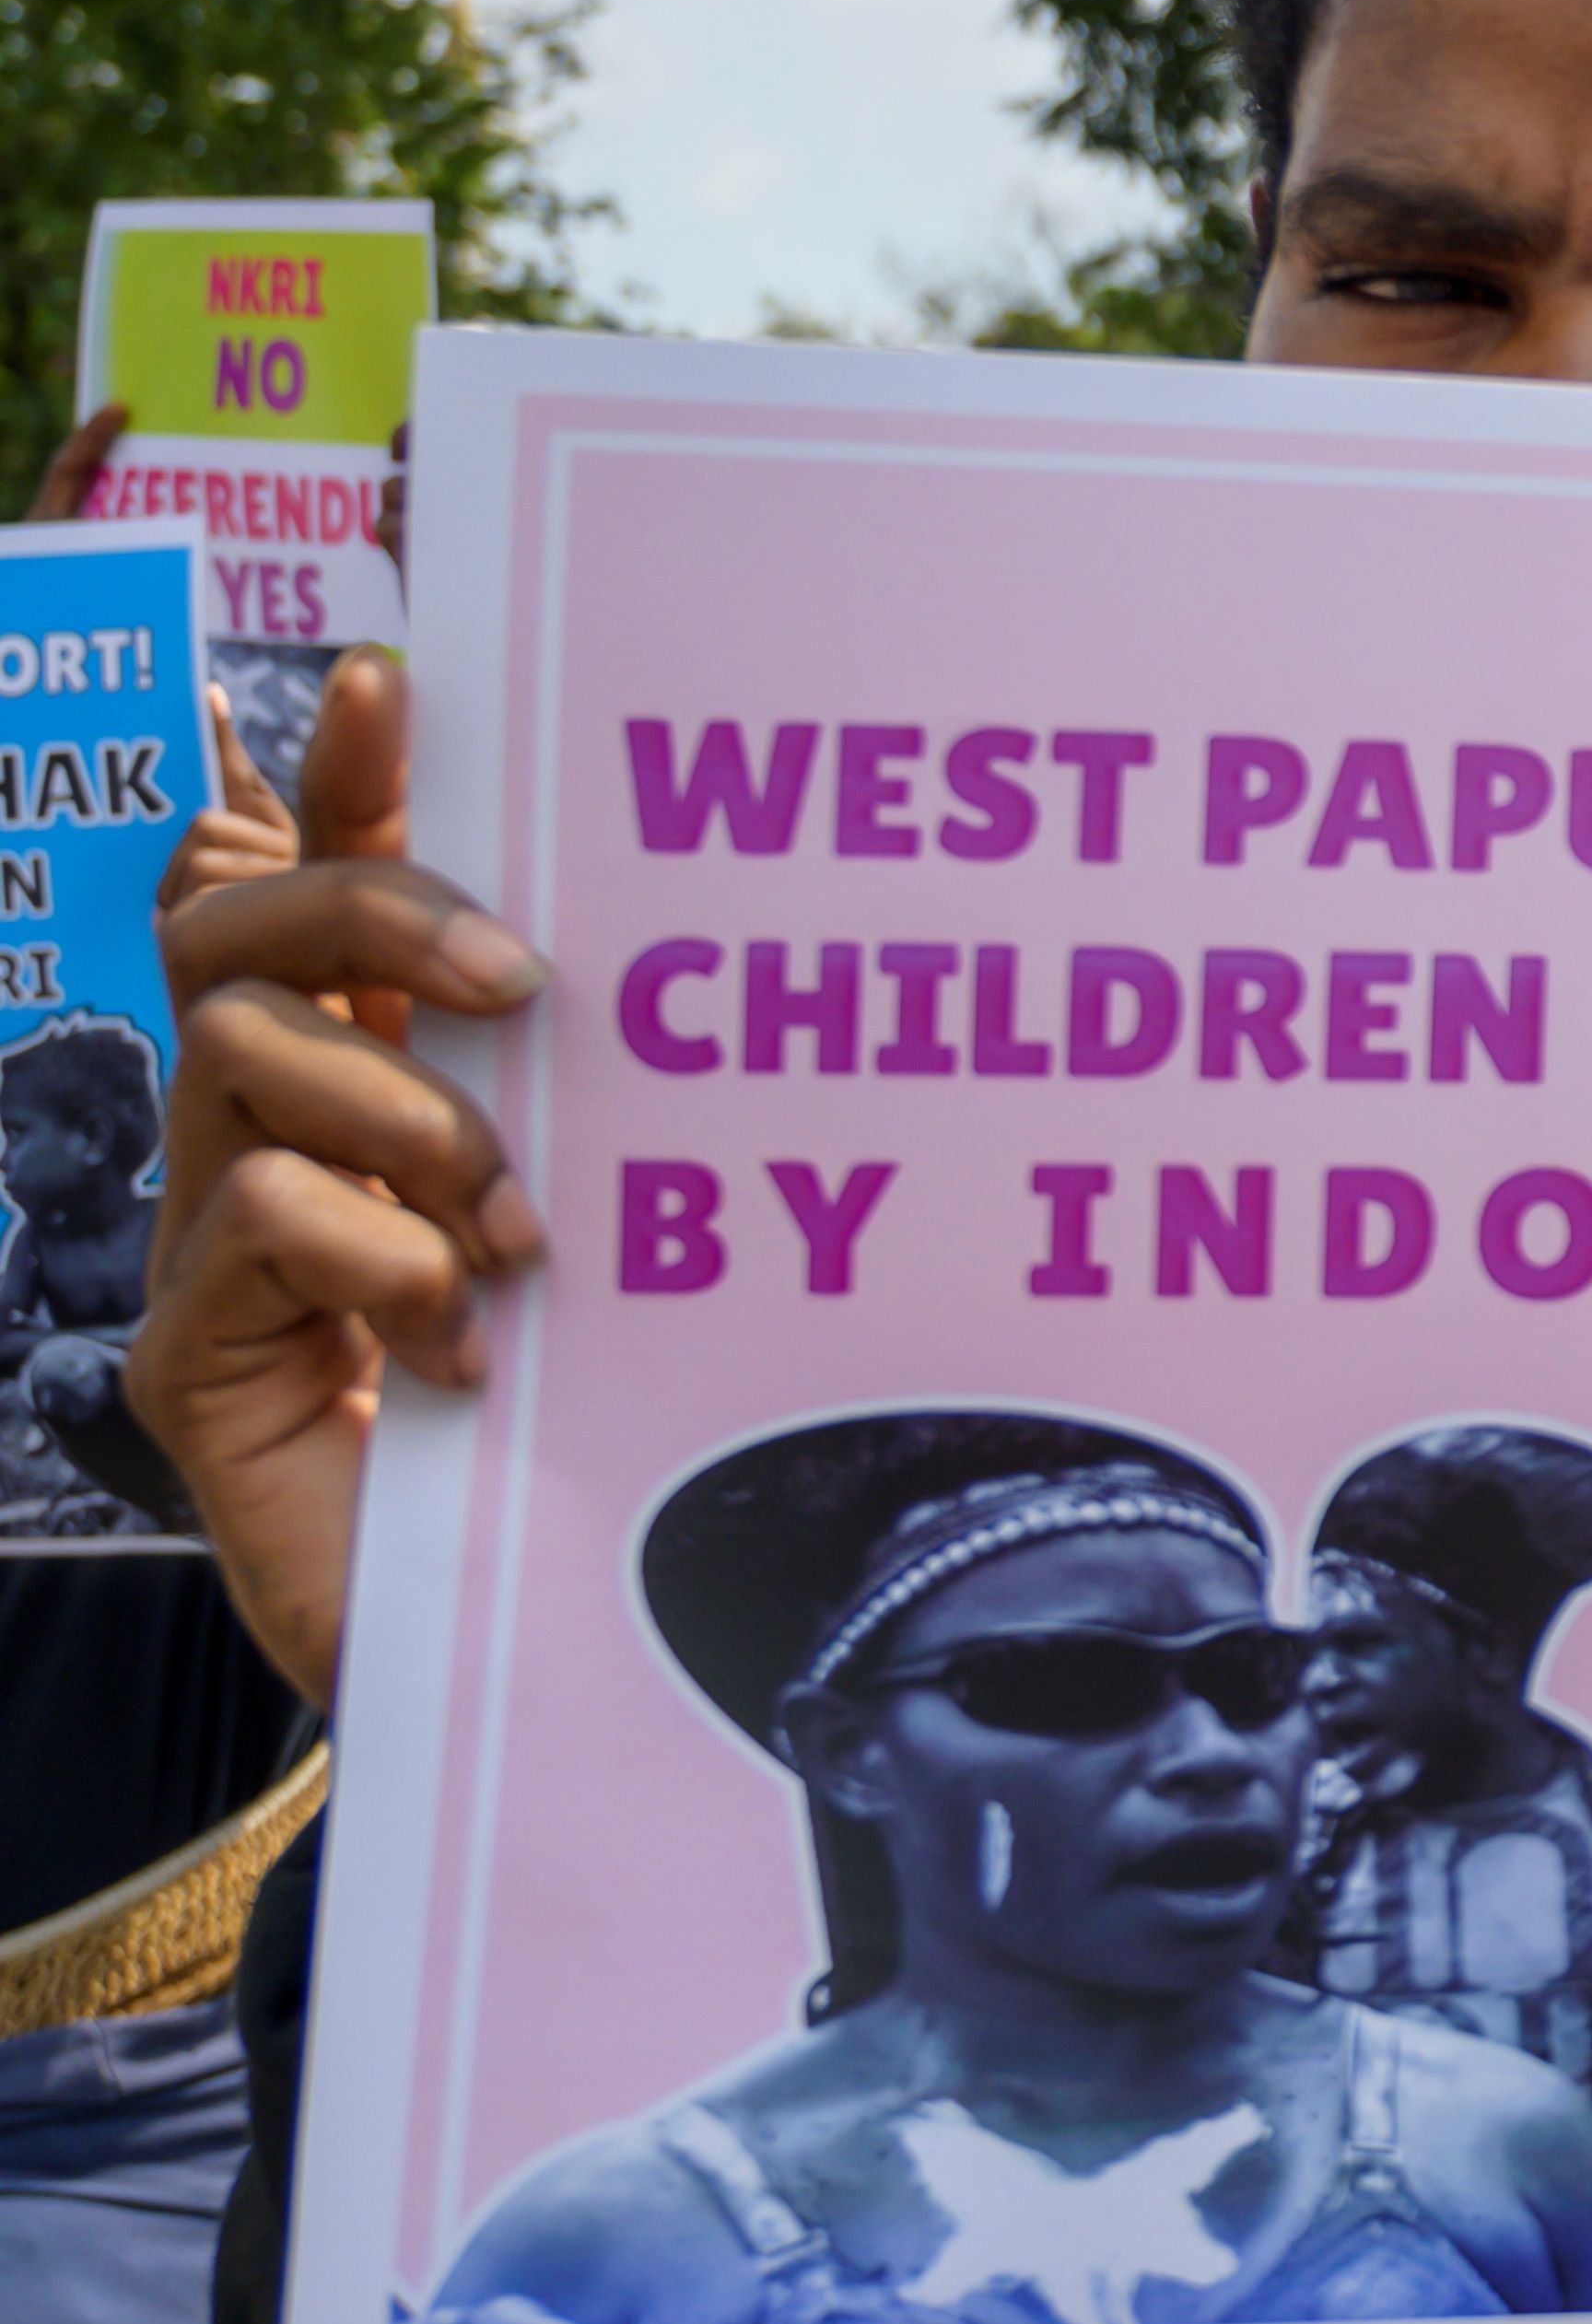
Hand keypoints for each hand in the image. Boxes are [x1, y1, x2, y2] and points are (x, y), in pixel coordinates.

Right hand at [130, 657, 544, 1704]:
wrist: (522, 1644)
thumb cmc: (589, 1433)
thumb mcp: (620, 1232)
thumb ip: (598, 1106)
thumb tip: (667, 967)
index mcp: (371, 1093)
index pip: (321, 895)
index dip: (342, 784)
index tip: (384, 679)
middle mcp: (267, 1147)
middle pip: (239, 938)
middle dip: (376, 922)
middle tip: (519, 991)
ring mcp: (209, 1250)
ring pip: (239, 1063)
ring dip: (404, 1118)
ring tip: (513, 1228)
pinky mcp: (191, 1363)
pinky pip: (254, 1226)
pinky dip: (379, 1265)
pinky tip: (466, 1349)